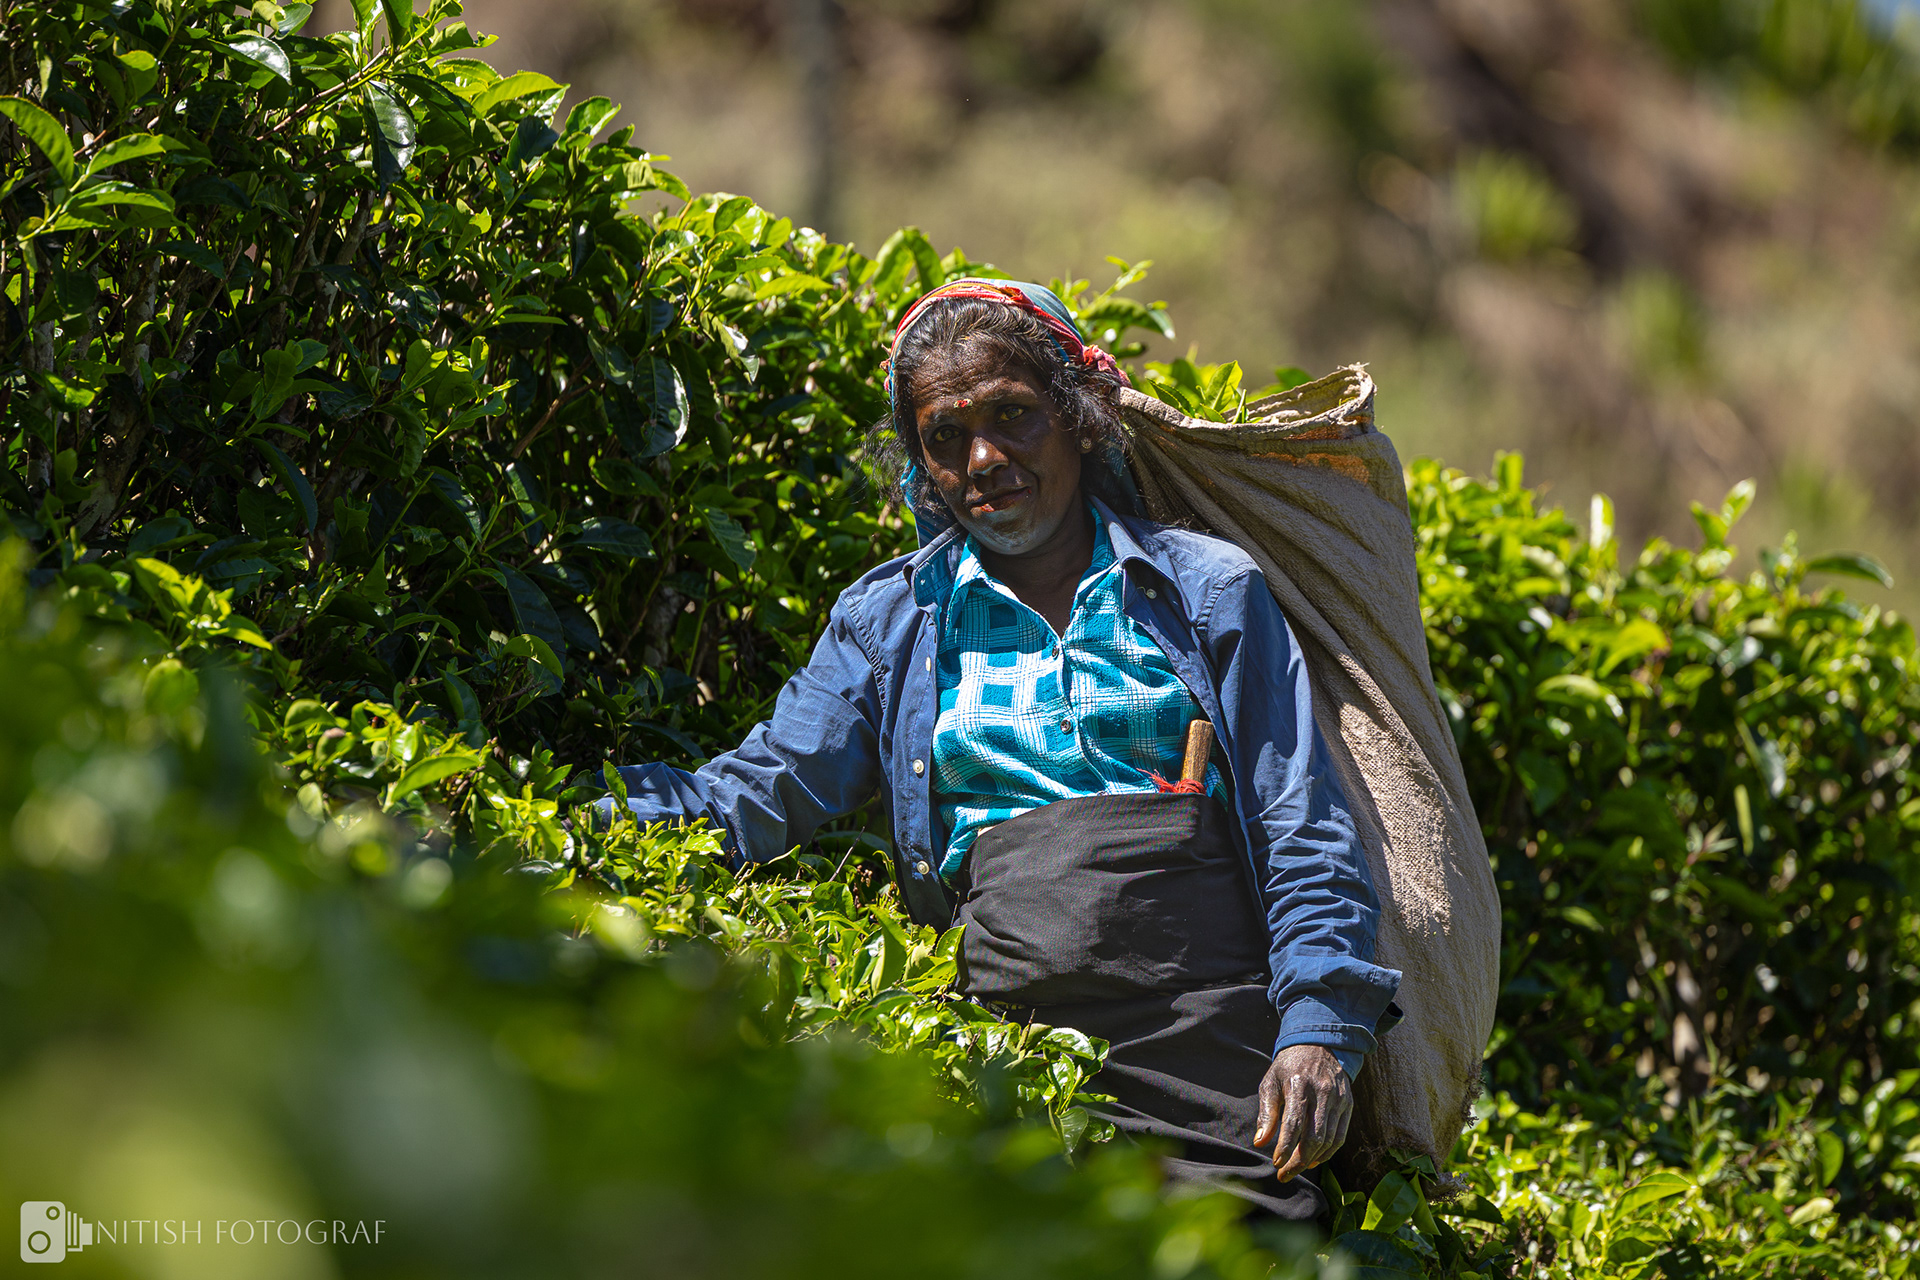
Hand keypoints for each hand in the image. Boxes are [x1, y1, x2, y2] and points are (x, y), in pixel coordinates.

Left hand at [1254, 1045, 1352, 1181]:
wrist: (1318, 1044)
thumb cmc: (1288, 1067)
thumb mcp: (1270, 1082)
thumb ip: (1266, 1112)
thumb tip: (1260, 1142)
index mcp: (1299, 1084)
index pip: (1294, 1123)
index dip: (1285, 1147)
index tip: (1275, 1163)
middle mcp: (1322, 1092)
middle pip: (1314, 1137)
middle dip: (1298, 1161)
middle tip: (1284, 1174)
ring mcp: (1338, 1098)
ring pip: (1329, 1140)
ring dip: (1312, 1160)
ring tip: (1295, 1168)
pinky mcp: (1348, 1104)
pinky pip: (1340, 1136)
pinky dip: (1328, 1152)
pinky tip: (1314, 1159)